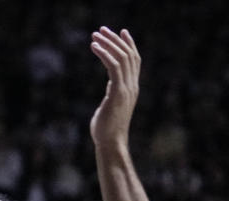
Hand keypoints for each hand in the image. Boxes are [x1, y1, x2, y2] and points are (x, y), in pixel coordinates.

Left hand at [89, 27, 139, 151]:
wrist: (111, 143)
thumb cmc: (107, 129)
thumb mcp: (111, 104)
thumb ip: (113, 92)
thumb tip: (110, 84)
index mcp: (131, 89)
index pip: (135, 61)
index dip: (129, 44)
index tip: (121, 32)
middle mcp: (132, 86)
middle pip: (129, 55)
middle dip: (115, 40)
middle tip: (101, 30)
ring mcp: (126, 89)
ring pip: (122, 58)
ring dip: (108, 44)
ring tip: (95, 36)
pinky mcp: (118, 93)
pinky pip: (113, 67)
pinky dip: (104, 54)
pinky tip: (94, 47)